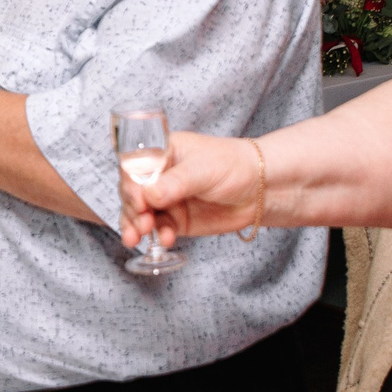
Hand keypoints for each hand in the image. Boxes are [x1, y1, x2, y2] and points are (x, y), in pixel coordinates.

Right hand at [120, 130, 265, 246]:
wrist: (259, 189)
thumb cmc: (233, 165)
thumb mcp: (204, 169)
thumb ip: (176, 182)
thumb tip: (149, 195)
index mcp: (161, 153)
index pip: (134, 167)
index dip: (131, 184)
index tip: (138, 201)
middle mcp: (158, 176)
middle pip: (132, 192)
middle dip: (132, 209)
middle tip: (142, 222)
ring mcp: (165, 199)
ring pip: (139, 214)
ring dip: (136, 226)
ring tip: (138, 237)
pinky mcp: (175, 220)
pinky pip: (158, 229)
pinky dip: (158, 236)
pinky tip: (166, 239)